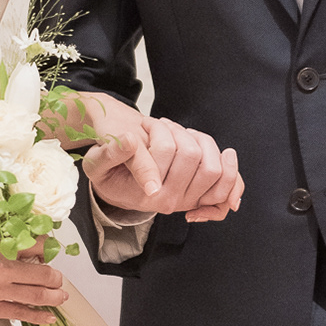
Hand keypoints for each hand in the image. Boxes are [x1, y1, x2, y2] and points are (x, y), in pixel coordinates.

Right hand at [0, 228, 68, 323]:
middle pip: (42, 276)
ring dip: (52, 297)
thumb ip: (0, 243)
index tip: (52, 251)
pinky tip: (49, 317)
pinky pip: (17, 313)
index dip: (49, 250)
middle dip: (55, 278)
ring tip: (62, 298)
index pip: (38, 249)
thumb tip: (23, 247)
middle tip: (59, 279)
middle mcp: (0, 274)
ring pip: (34, 297)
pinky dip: (36, 316)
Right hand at [83, 100, 243, 222]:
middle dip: (180, 133)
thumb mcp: (97, 161)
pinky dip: (228, 167)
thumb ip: (112, 152)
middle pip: (195, 157)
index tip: (149, 124)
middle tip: (163, 128)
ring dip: (199, 141)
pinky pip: (228, 185)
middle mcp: (171, 202)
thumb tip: (131, 142)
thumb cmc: (107, 168)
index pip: (167, 151)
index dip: (161, 132)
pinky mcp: (200, 196)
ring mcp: (188, 200)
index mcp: (148, 195)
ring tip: (179, 137)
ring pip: (214, 165)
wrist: (116, 181)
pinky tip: (213, 151)